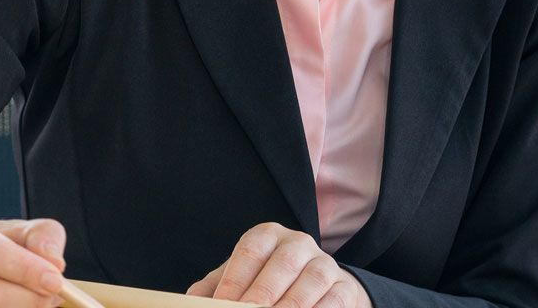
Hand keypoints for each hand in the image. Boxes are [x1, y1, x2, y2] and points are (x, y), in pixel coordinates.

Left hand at [186, 223, 371, 307]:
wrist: (318, 289)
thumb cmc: (269, 282)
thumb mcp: (241, 278)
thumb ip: (216, 287)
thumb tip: (192, 300)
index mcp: (268, 235)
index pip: (250, 252)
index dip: (235, 279)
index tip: (221, 303)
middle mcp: (298, 243)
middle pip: (281, 264)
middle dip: (263, 293)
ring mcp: (325, 263)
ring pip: (311, 280)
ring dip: (292, 303)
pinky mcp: (346, 286)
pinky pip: (336, 298)